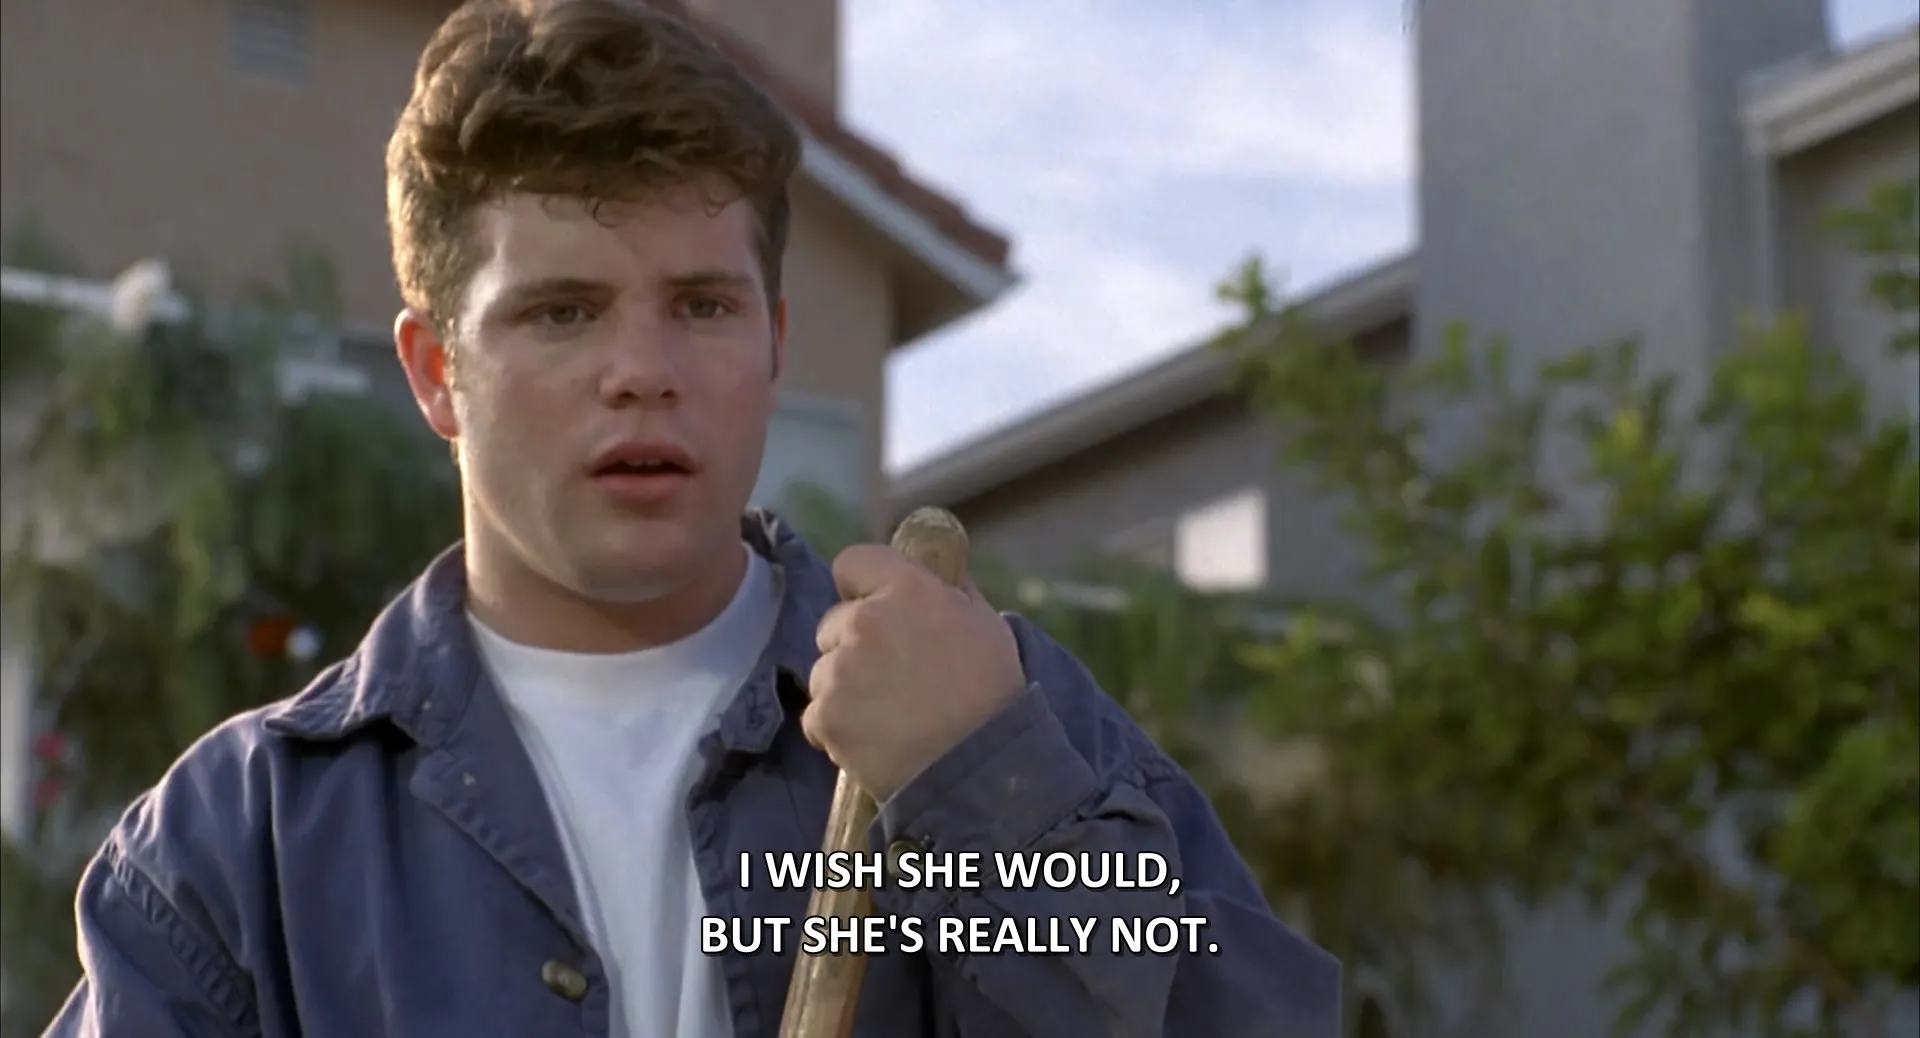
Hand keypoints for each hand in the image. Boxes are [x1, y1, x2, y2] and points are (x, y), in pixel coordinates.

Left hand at [805, 543, 1027, 801]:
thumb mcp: (984, 623)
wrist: (979, 768)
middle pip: (833, 623)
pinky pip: (817, 716)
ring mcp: (840, 670)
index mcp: (907, 589)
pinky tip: (872, 741)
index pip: (852, 562)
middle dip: (853, 646)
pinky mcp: (825, 715)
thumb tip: (929, 573)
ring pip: (824, 671)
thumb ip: (949, 591)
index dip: (861, 588)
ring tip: (887, 717)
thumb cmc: (991, 693)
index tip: (874, 610)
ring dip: (844, 690)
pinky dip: (836, 730)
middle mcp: (865, 621)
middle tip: (892, 679)